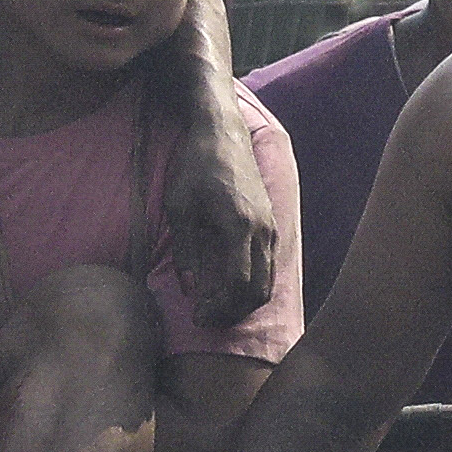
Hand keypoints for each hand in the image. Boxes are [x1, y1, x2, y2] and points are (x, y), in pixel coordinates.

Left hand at [159, 118, 278, 329]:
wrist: (223, 132)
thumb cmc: (196, 165)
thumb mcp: (179, 208)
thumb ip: (185, 252)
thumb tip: (190, 290)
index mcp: (240, 226)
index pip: (239, 284)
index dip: (219, 308)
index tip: (197, 317)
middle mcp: (263, 230)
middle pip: (258, 291)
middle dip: (232, 313)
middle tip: (205, 319)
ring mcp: (272, 227)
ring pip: (267, 282)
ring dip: (242, 302)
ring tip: (214, 307)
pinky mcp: (271, 224)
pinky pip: (268, 267)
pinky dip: (251, 285)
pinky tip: (226, 287)